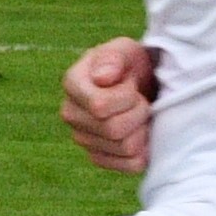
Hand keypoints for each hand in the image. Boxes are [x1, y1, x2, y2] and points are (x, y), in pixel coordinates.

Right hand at [60, 37, 156, 172]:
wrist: (138, 83)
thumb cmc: (130, 64)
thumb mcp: (124, 50)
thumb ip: (113, 57)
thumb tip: (102, 79)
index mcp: (72, 84)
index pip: (99, 107)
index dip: (126, 97)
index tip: (131, 86)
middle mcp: (71, 114)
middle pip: (113, 130)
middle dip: (138, 112)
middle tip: (140, 100)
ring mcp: (83, 138)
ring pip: (125, 148)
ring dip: (143, 129)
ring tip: (140, 114)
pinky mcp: (99, 157)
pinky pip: (130, 165)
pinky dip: (145, 149)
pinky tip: (141, 132)